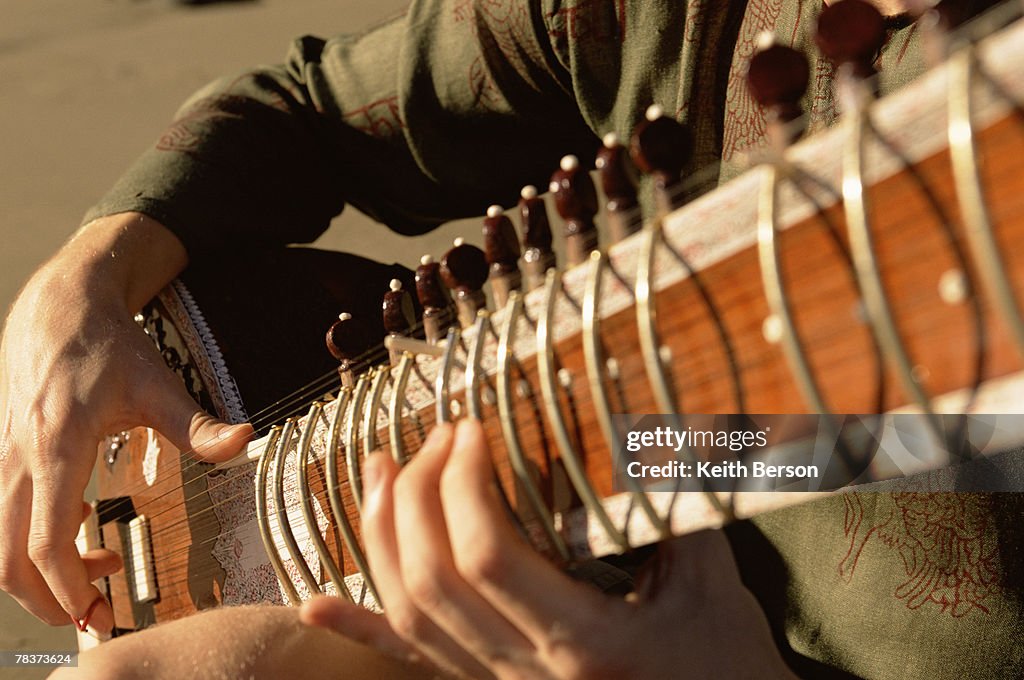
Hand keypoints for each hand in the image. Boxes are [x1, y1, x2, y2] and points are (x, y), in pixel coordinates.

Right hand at [0, 213, 251, 632]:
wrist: (59, 309)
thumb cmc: (108, 346)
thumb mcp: (158, 384)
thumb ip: (197, 424)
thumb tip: (244, 443)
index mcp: (56, 446)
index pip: (45, 541)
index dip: (68, 587)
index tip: (103, 611)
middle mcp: (19, 460)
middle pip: (8, 560)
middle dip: (49, 600)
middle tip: (99, 614)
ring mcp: (6, 461)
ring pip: (0, 545)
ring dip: (42, 575)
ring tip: (101, 573)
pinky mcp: (7, 459)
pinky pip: (6, 520)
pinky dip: (36, 543)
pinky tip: (85, 527)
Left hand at [302, 419, 794, 678]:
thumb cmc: (722, 661)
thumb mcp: (711, 580)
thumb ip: (681, 502)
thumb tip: (669, 421)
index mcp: (586, 643)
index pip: (489, 558)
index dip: (465, 485)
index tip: (472, 431)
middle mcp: (528, 674)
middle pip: (435, 578)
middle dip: (422, 494)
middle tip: (440, 437)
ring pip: (410, 615)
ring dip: (381, 536)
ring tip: (379, 468)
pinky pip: (411, 663)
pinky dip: (358, 630)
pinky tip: (312, 607)